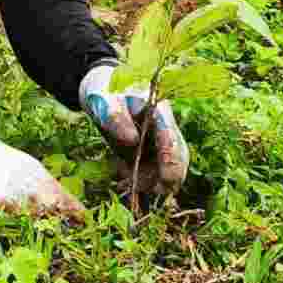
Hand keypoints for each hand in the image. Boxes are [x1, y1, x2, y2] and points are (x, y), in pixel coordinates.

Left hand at [80, 65, 189, 197]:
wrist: (102, 92)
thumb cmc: (105, 90)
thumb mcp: (104, 98)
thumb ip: (115, 115)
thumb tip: (132, 140)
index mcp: (157, 109)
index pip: (171, 135)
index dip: (171, 158)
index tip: (167, 178)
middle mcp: (164, 128)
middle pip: (179, 156)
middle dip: (170, 177)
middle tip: (151, 192)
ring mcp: (159, 143)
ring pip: (170, 169)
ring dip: (156, 184)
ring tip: (133, 187)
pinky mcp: (150, 156)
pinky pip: (154, 176)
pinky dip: (144, 185)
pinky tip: (126, 184)